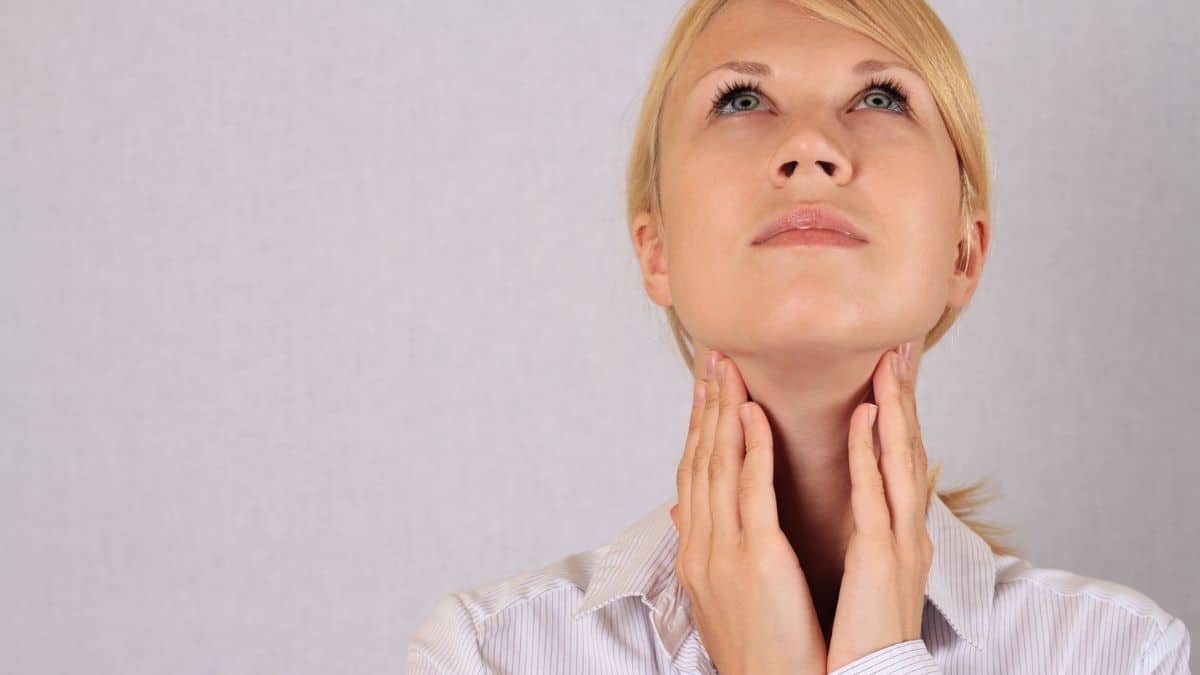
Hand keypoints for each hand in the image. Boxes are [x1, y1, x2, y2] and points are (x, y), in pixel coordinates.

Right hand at [668, 348, 826, 674]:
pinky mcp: (756, 559)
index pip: (691, 478)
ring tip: (729, 370)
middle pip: (698, 462)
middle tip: (712, 361)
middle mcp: (699, 547)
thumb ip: (705, 549)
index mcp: (694, 555)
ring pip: (717, 466)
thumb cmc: (758, 651)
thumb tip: (685, 513)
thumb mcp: (719, 597)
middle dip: (705, 408)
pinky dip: (751, 448)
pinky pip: (751, 492)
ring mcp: (722, 552)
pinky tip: (753, 414)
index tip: (704, 392)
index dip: (697, 430)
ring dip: (723, 412)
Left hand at [826, 341, 933, 671]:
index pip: (894, 456)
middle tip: (902, 340)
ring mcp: (898, 538)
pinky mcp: (881, 555)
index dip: (893, 408)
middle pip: (906, 445)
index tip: (886, 364)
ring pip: (899, 456)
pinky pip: (876, 492)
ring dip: (896, 403)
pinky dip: (873, 449)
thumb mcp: (855, 572)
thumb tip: (830, 499)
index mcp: (894, 530)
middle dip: (904, 392)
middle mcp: (905, 527)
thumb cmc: (854, 633)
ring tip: (892, 356)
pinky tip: (869, 413)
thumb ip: (849, 530)